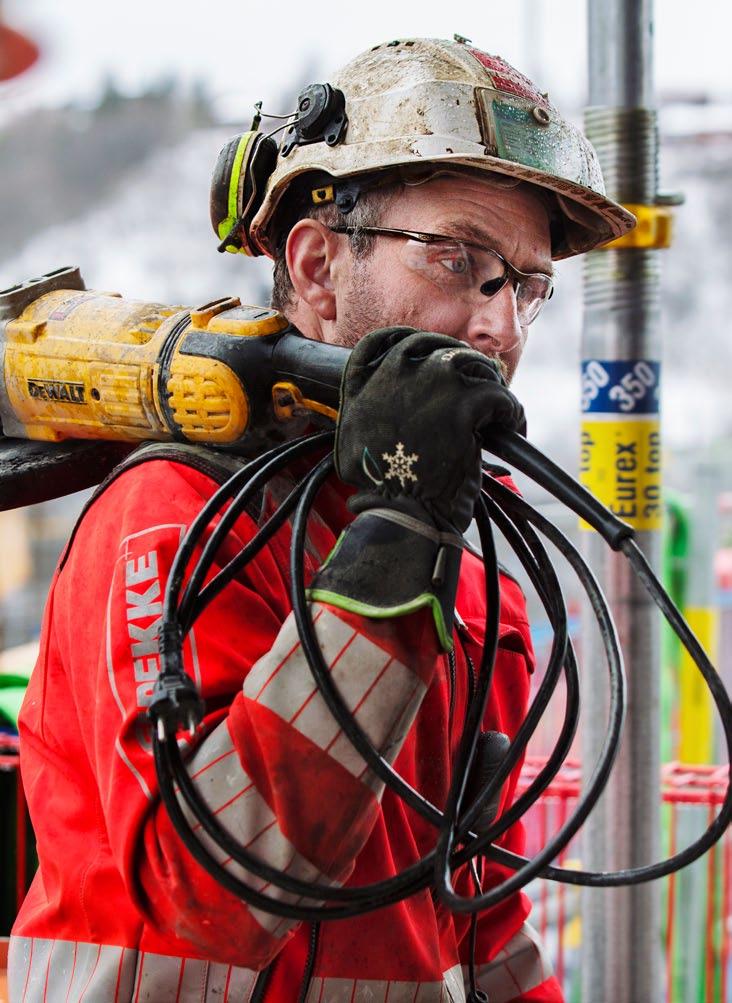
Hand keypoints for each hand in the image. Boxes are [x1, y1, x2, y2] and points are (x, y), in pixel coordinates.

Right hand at [335, 327, 525, 532]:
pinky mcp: (462, 402)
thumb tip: (402, 397)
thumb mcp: (356, 434)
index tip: (441, 361)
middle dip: (465, 367)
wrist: (401, 511)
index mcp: (364, 379)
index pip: (392, 340)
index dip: (423, 347)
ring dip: (491, 388)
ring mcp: (430, 382)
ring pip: (475, 366)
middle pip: (441, 348)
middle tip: (480, 390)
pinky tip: (513, 429)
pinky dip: (511, 412)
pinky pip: (500, 395)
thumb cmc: (383, 485)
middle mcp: (395, 371)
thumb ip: (373, 403)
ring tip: (499, 415)